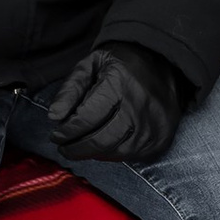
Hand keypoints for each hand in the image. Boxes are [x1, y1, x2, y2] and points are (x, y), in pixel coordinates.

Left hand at [39, 42, 188, 164]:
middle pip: (101, 140)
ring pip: (115, 152)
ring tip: (79, 147)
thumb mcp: (91, 65)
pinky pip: (130, 156)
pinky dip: (111, 154)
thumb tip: (55, 116)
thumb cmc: (123, 64)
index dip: (67, 131)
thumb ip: (70, 89)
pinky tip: (101, 146)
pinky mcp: (161, 138)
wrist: (164, 63)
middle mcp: (139, 106)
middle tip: (64, 147)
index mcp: (119, 83)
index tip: (56, 135)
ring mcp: (153, 124)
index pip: (87, 118)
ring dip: (92, 154)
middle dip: (76, 148)